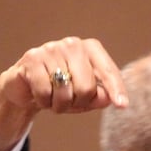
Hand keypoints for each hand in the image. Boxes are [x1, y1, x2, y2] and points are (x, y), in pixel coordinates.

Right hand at [0, 37, 127, 150]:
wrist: (27, 88)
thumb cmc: (62, 91)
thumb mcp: (84, 98)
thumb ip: (99, 97)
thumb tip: (109, 98)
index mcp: (90, 50)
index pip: (107, 71)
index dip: (115, 89)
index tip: (122, 106)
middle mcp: (73, 45)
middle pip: (86, 87)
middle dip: (79, 103)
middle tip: (70, 103)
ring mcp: (52, 49)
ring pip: (65, 92)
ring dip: (59, 105)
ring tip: (54, 98)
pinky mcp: (33, 58)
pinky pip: (45, 92)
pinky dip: (44, 102)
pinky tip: (41, 95)